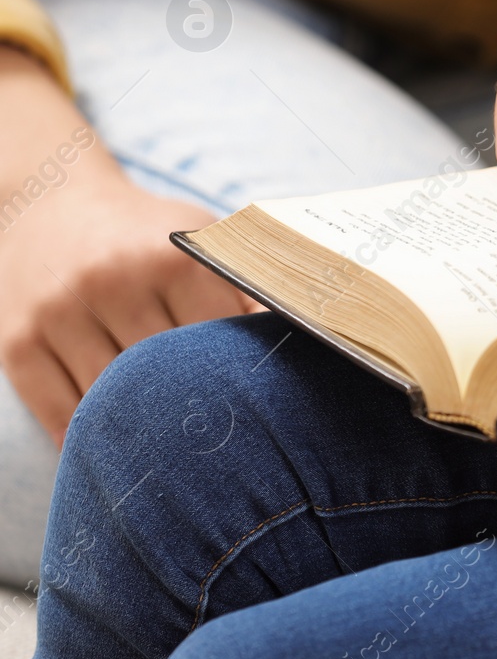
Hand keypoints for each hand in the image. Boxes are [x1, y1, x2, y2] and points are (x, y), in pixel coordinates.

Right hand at [0, 172, 253, 444]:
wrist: (48, 202)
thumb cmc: (142, 231)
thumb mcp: (197, 238)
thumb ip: (246, 286)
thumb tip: (306, 340)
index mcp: (167, 257)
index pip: (218, 342)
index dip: (241, 378)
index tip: (262, 408)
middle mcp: (110, 283)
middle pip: (166, 377)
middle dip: (196, 411)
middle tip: (226, 447)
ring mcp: (58, 315)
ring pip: (113, 402)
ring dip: (143, 432)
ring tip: (177, 456)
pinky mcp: (16, 343)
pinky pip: (57, 412)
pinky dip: (87, 439)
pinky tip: (117, 449)